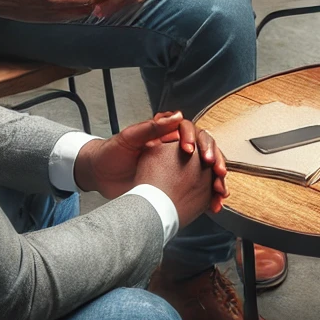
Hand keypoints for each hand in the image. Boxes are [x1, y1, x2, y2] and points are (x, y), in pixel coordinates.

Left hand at [74, 111, 224, 202]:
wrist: (99, 175)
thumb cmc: (112, 152)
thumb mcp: (130, 137)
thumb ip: (152, 127)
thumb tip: (178, 115)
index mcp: (168, 133)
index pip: (192, 132)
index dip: (196, 140)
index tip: (191, 152)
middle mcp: (177, 147)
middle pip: (206, 150)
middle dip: (216, 160)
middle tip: (217, 172)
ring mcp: (178, 167)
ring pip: (206, 170)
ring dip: (217, 181)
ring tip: (220, 192)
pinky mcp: (176, 184)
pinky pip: (198, 189)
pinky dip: (208, 197)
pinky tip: (214, 205)